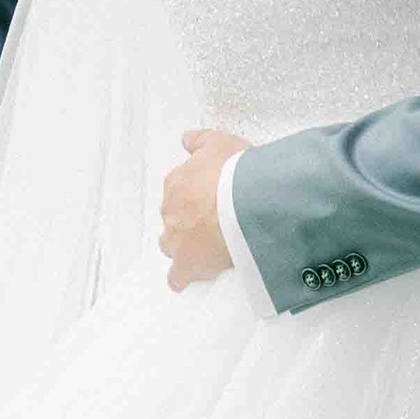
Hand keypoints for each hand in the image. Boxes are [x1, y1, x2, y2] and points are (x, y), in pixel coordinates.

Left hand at [161, 127, 248, 288]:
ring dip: (184, 245)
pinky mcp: (188, 264)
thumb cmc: (236, 174)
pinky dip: (181, 277)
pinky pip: (178, 275)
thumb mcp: (220, 143)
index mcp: (177, 182)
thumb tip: (187, 139)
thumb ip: (200, 140)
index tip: (209, 198)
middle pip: (174, 217)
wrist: (247, 206)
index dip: (194, 195)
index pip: (178, 189)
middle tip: (213, 220)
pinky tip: (186, 279)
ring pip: (172, 244)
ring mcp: (177, 239)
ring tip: (205, 246)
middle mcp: (171, 211)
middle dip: (189, 219)